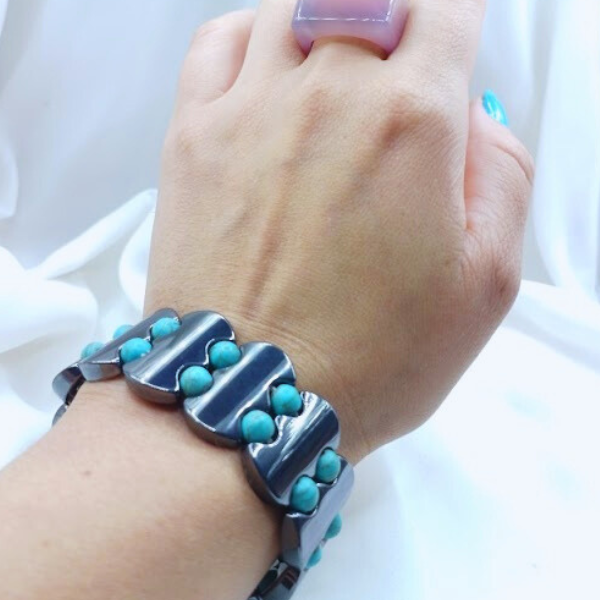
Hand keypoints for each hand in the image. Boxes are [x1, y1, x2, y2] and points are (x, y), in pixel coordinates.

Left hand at [145, 1, 533, 462]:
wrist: (248, 397)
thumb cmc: (366, 361)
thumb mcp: (487, 285)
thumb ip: (503, 177)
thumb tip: (471, 117)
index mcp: (411, 121)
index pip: (447, 5)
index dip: (454, 18)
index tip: (449, 44)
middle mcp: (328, 93)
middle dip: (397, 29)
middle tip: (398, 80)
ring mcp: (249, 108)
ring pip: (293, 4)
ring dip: (328, 24)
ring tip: (338, 75)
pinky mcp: (192, 136)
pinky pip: (220, 42)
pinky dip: (253, 34)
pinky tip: (271, 70)